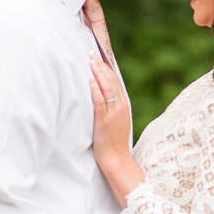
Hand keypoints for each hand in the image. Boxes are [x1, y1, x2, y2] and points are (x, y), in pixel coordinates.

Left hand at [89, 53, 142, 200]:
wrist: (116, 159)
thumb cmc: (114, 142)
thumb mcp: (117, 121)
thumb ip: (112, 108)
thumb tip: (103, 95)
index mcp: (124, 106)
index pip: (116, 82)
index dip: (108, 69)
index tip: (100, 58)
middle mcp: (120, 107)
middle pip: (112, 81)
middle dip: (101, 66)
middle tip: (92, 54)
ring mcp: (113, 113)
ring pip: (107, 88)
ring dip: (98, 73)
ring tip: (90, 62)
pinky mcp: (104, 120)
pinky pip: (100, 102)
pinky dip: (96, 89)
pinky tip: (90, 80)